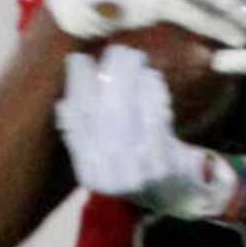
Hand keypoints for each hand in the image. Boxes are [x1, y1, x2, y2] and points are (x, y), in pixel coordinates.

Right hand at [55, 44, 245, 217]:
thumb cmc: (136, 163)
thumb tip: (69, 85)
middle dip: (108, 76)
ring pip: (127, 114)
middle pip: (103, 115)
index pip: (76, 122)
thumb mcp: (105, 152)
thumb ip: (86, 125)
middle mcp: (109, 178)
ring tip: (133, 58)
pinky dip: (151, 94)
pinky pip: (154, 120)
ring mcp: (138, 175)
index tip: (79, 59)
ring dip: (130, 79)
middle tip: (115, 51)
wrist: (175, 195)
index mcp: (88, 174)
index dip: (76, 87)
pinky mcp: (164, 166)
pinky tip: (151, 77)